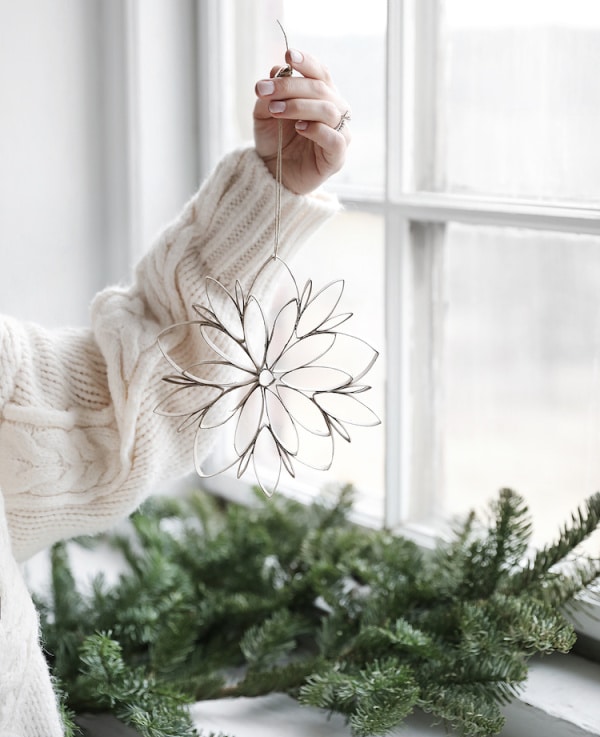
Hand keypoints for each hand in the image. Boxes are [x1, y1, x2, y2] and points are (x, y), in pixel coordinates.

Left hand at [254, 49, 350, 195]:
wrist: (274, 174)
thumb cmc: (274, 141)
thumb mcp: (264, 114)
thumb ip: (270, 94)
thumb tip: (277, 70)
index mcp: (321, 97)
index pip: (320, 73)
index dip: (307, 62)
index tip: (288, 56)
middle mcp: (335, 111)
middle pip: (321, 89)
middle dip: (290, 87)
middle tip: (264, 90)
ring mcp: (339, 134)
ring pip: (329, 111)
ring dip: (299, 106)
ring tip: (275, 110)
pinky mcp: (337, 157)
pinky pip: (336, 139)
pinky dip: (317, 130)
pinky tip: (299, 127)